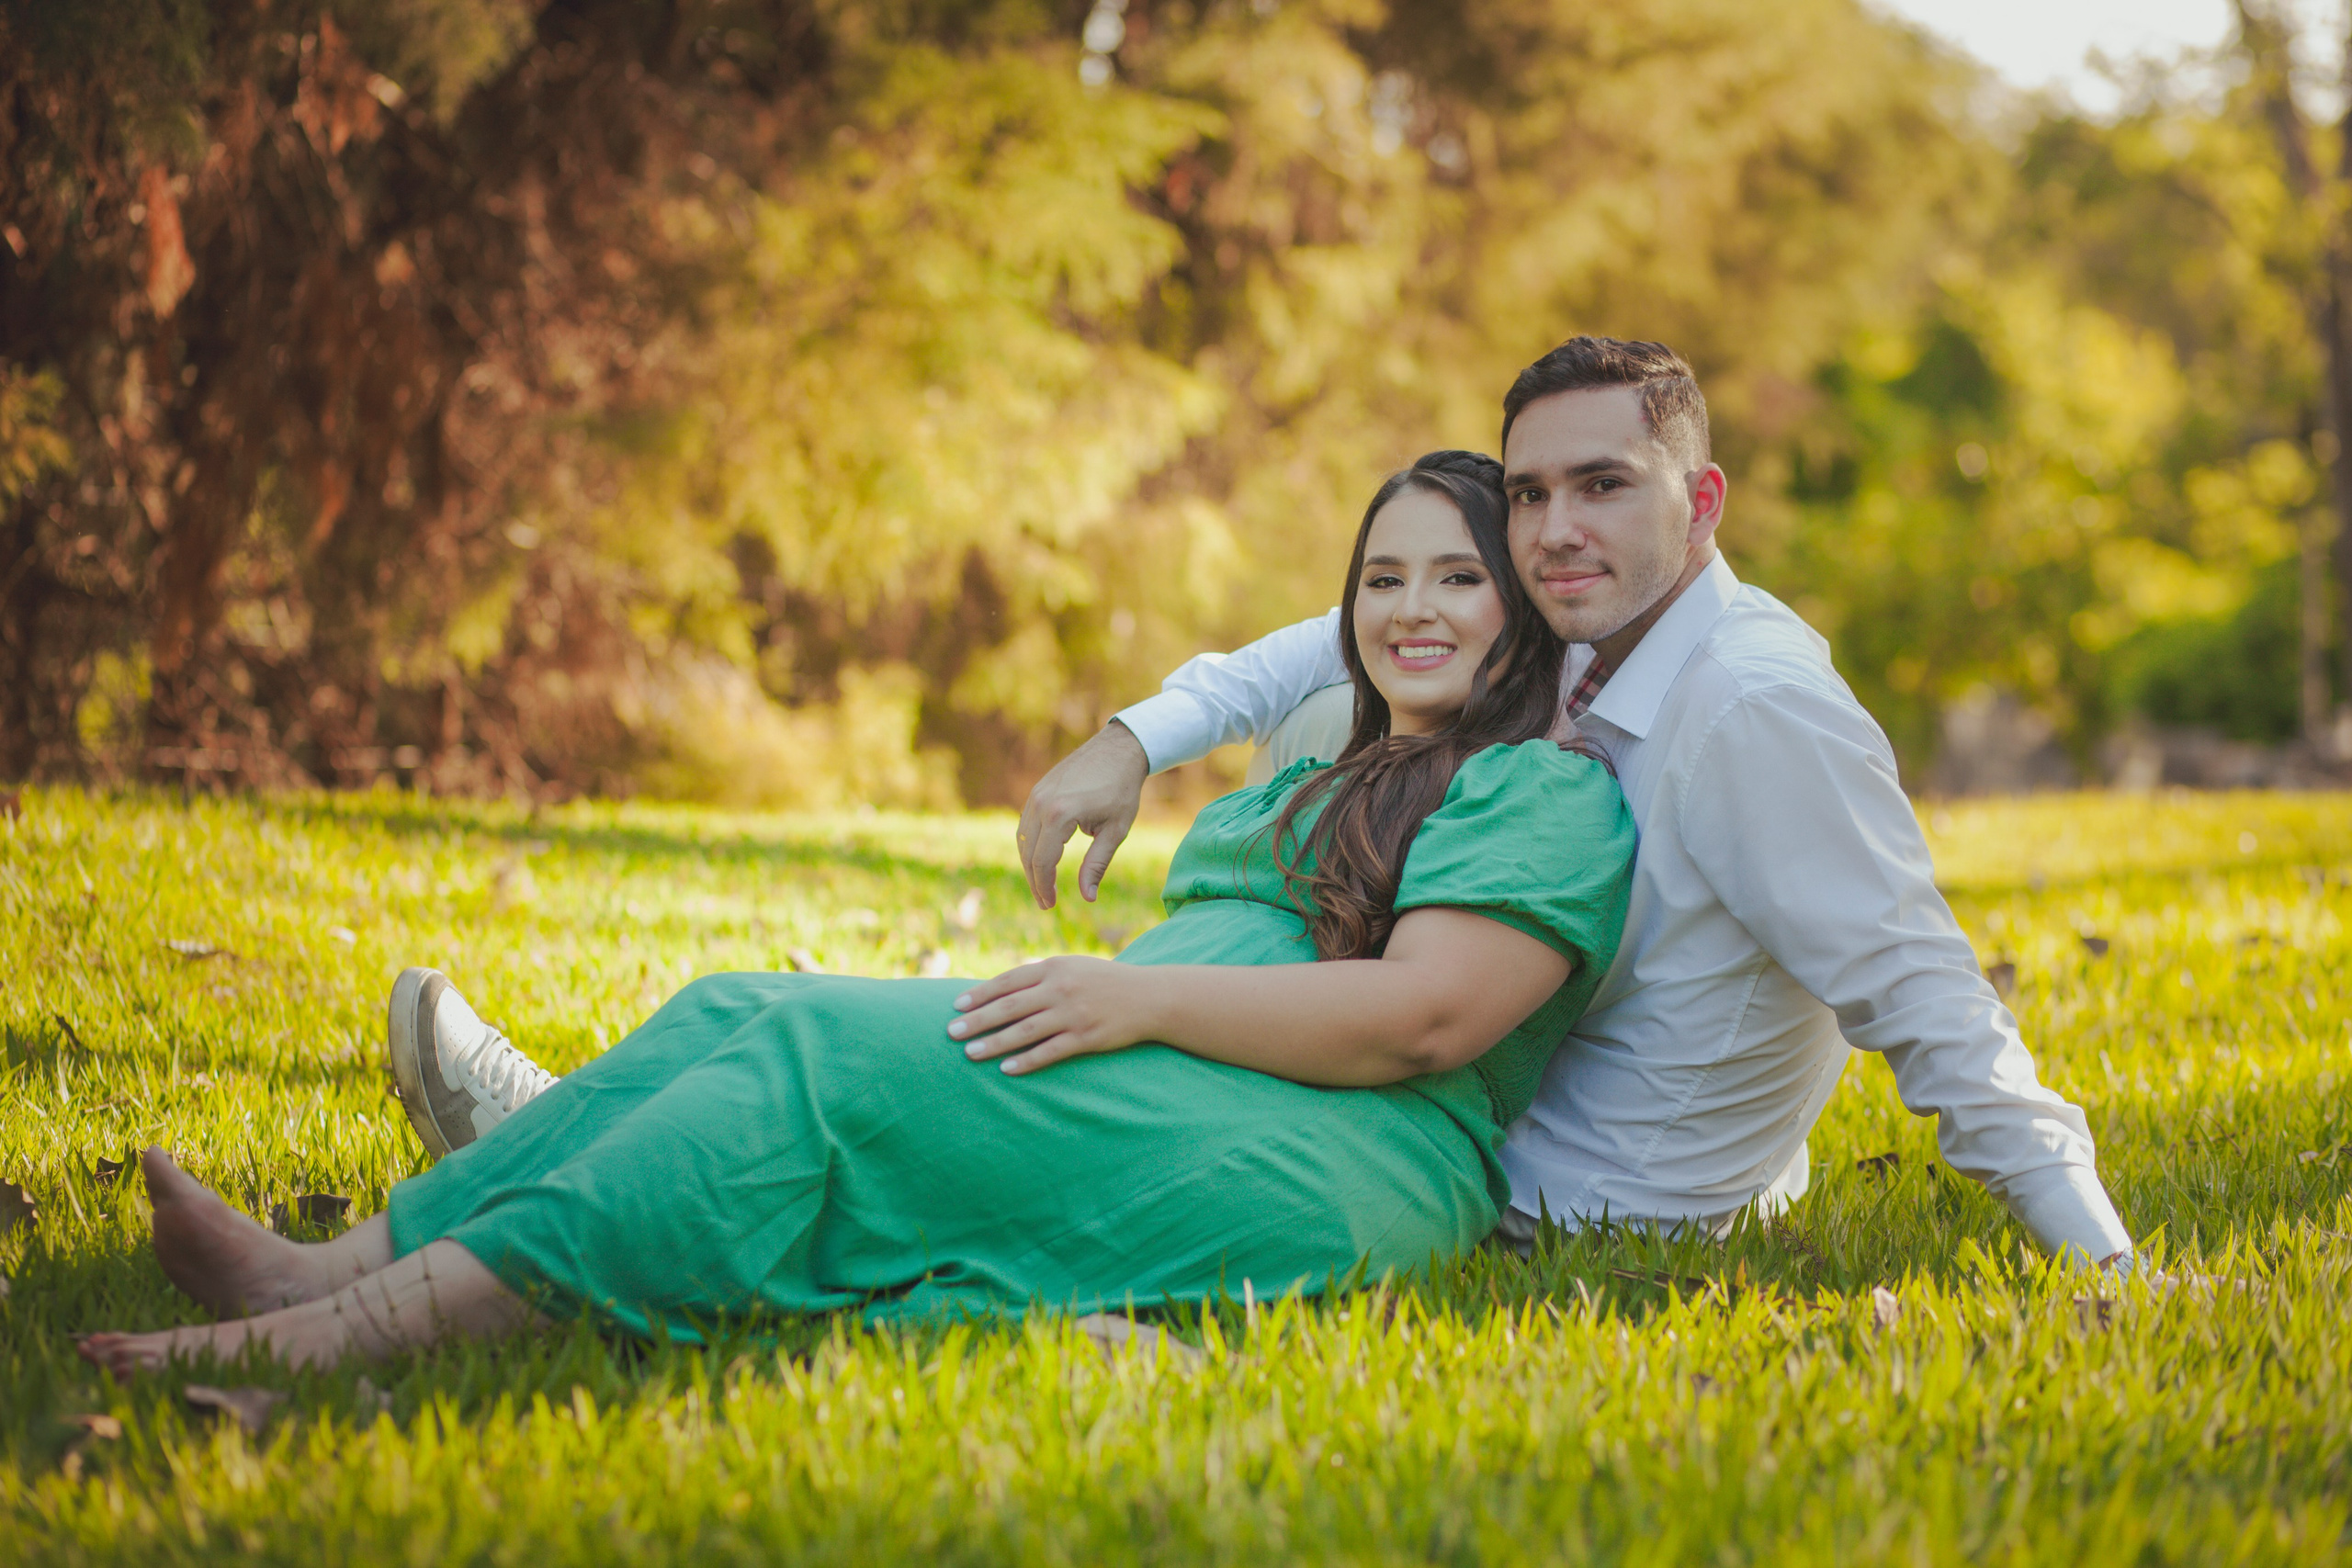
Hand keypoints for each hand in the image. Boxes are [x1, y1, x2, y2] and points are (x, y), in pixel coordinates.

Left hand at [949, 956, 1156, 1074]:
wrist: (1151, 997)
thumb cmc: (1105, 981)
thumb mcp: (1073, 967)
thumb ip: (1041, 975)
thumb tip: (1003, 989)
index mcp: (1055, 966)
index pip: (1008, 980)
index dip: (980, 994)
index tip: (957, 1006)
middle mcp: (1061, 988)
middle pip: (1010, 1006)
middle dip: (978, 1020)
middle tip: (951, 1032)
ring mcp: (1074, 1013)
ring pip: (1025, 1030)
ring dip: (995, 1043)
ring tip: (970, 1053)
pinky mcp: (1086, 1036)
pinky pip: (1050, 1051)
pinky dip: (1026, 1060)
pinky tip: (1007, 1069)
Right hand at [1017, 723, 1147, 908]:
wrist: (1119, 750)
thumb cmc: (1121, 791)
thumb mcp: (1115, 831)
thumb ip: (1097, 865)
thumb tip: (1087, 898)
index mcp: (1060, 815)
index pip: (1043, 861)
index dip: (1045, 887)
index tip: (1050, 905)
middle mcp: (1041, 804)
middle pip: (1028, 853)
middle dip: (1035, 881)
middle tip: (1046, 903)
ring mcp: (1036, 794)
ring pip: (1023, 839)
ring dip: (1030, 864)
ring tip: (1043, 885)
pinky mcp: (1037, 789)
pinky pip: (1026, 824)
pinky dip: (1030, 845)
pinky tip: (1042, 859)